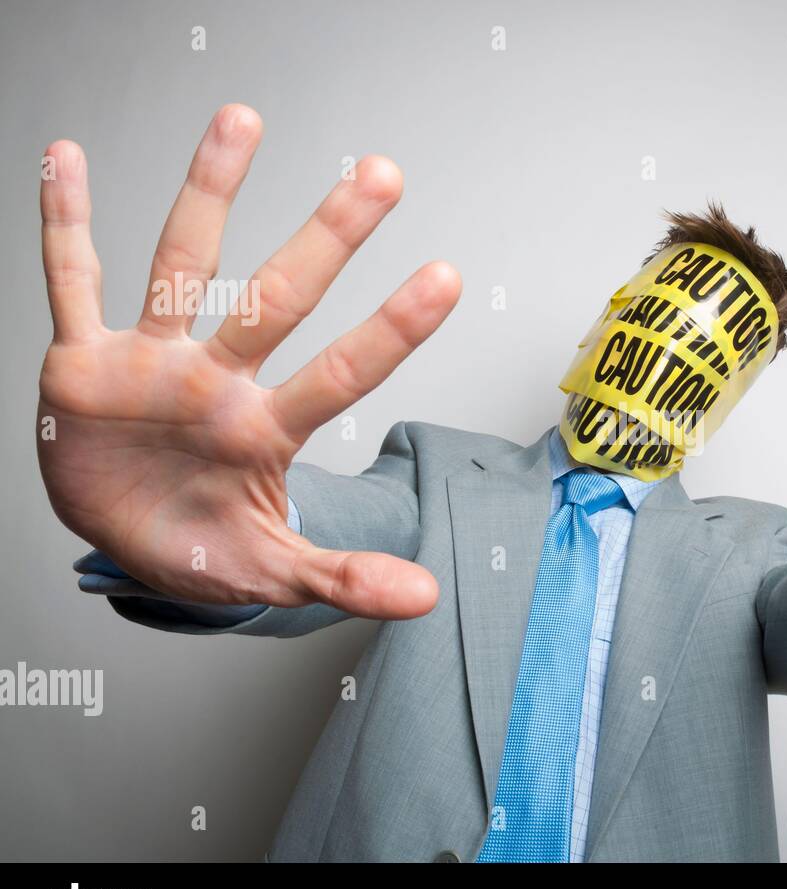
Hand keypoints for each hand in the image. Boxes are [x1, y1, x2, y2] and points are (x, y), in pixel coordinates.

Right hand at [36, 105, 459, 618]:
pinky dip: (65, 226)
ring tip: (243, 119)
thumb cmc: (198, 546)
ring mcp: (153, 363)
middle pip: (278, 297)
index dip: (391, 329)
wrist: (121, 537)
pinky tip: (67, 161)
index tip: (446, 277)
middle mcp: (218, 381)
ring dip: (208, 192)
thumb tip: (425, 596)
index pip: (343, 372)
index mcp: (265, 430)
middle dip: (328, 237)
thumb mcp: (269, 573)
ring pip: (184, 265)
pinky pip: (71, 282)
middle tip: (381, 174)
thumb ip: (342, 578)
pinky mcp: (85, 361)